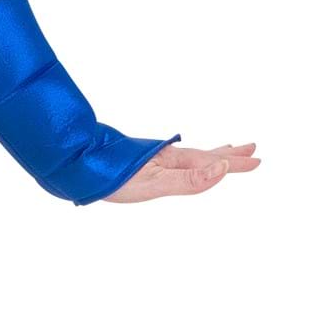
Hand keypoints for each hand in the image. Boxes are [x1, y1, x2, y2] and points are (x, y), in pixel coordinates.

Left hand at [106, 141, 259, 203]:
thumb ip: (189, 180)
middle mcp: (166, 156)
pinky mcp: (140, 163)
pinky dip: (187, 160)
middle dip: (229, 155)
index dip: (234, 163)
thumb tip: (223, 169)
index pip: (211, 161)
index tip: (257, 160)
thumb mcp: (153, 183)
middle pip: (205, 155)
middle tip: (251, 149)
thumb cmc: (112, 176)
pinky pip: (174, 160)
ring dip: (211, 154)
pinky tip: (180, 162)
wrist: (74, 162)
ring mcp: (153, 158)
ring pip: (190, 156)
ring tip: (224, 152)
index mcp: (173, 160)